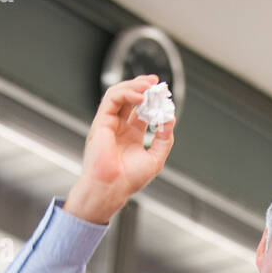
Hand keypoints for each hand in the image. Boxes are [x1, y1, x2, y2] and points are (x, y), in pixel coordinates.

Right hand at [63, 74, 175, 223]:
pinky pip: (112, 99)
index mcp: (131, 136)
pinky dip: (126, 93)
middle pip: (131, 99)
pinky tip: (140, 96)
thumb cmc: (128, 180)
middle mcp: (119, 127)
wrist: (112, 189)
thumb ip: (164, 139)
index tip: (163, 94)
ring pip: (120, 94)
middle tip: (156, 83)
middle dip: (143, 87)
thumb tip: (170, 119)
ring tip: (148, 85)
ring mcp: (109, 123)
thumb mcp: (155, 159)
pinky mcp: (101, 121)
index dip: (152, 101)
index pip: (141, 111)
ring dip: (135, 86)